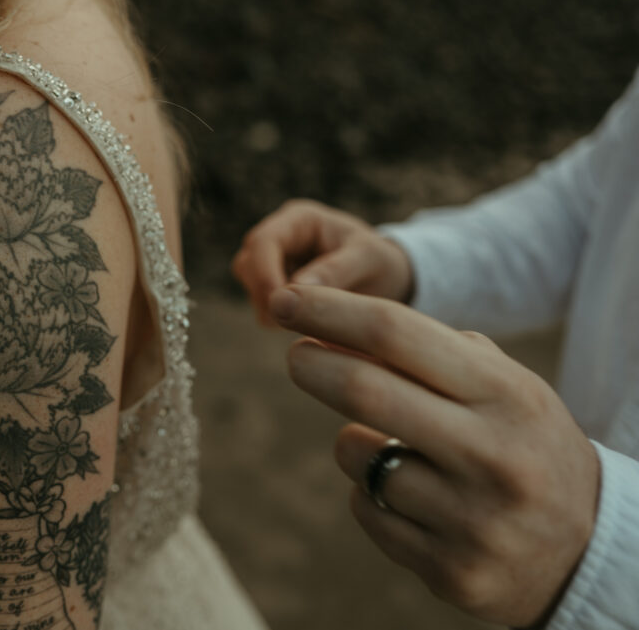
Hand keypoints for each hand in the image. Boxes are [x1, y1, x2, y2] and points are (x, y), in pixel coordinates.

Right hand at [232, 199, 413, 323]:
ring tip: (311, 318)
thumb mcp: (369, 260)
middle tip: (298, 319)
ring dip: (271, 307)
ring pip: (249, 285)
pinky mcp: (274, 285)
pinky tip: (309, 320)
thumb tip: (296, 287)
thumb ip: (335, 270)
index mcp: (300, 219)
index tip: (282, 306)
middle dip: (266, 294)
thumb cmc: (380, 263)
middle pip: (248, 263)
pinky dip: (279, 317)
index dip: (264, 274)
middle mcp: (280, 236)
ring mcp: (273, 261)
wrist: (387, 280)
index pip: (263, 242)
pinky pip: (261, 304)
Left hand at [270, 285, 599, 626]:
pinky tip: (413, 498)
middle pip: (365, 390)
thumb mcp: (503, 387)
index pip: (397, 333)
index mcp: (508, 396)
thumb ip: (432, 354)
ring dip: (354, 443)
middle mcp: (492, 455)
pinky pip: (367, 510)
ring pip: (357, 456)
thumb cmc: (523, 443)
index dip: (330, 311)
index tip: (285, 299)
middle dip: (313, 364)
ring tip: (394, 448)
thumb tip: (334, 327)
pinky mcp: (450, 570)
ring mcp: (471, 519)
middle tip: (294, 353)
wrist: (584, 550)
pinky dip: (371, 493)